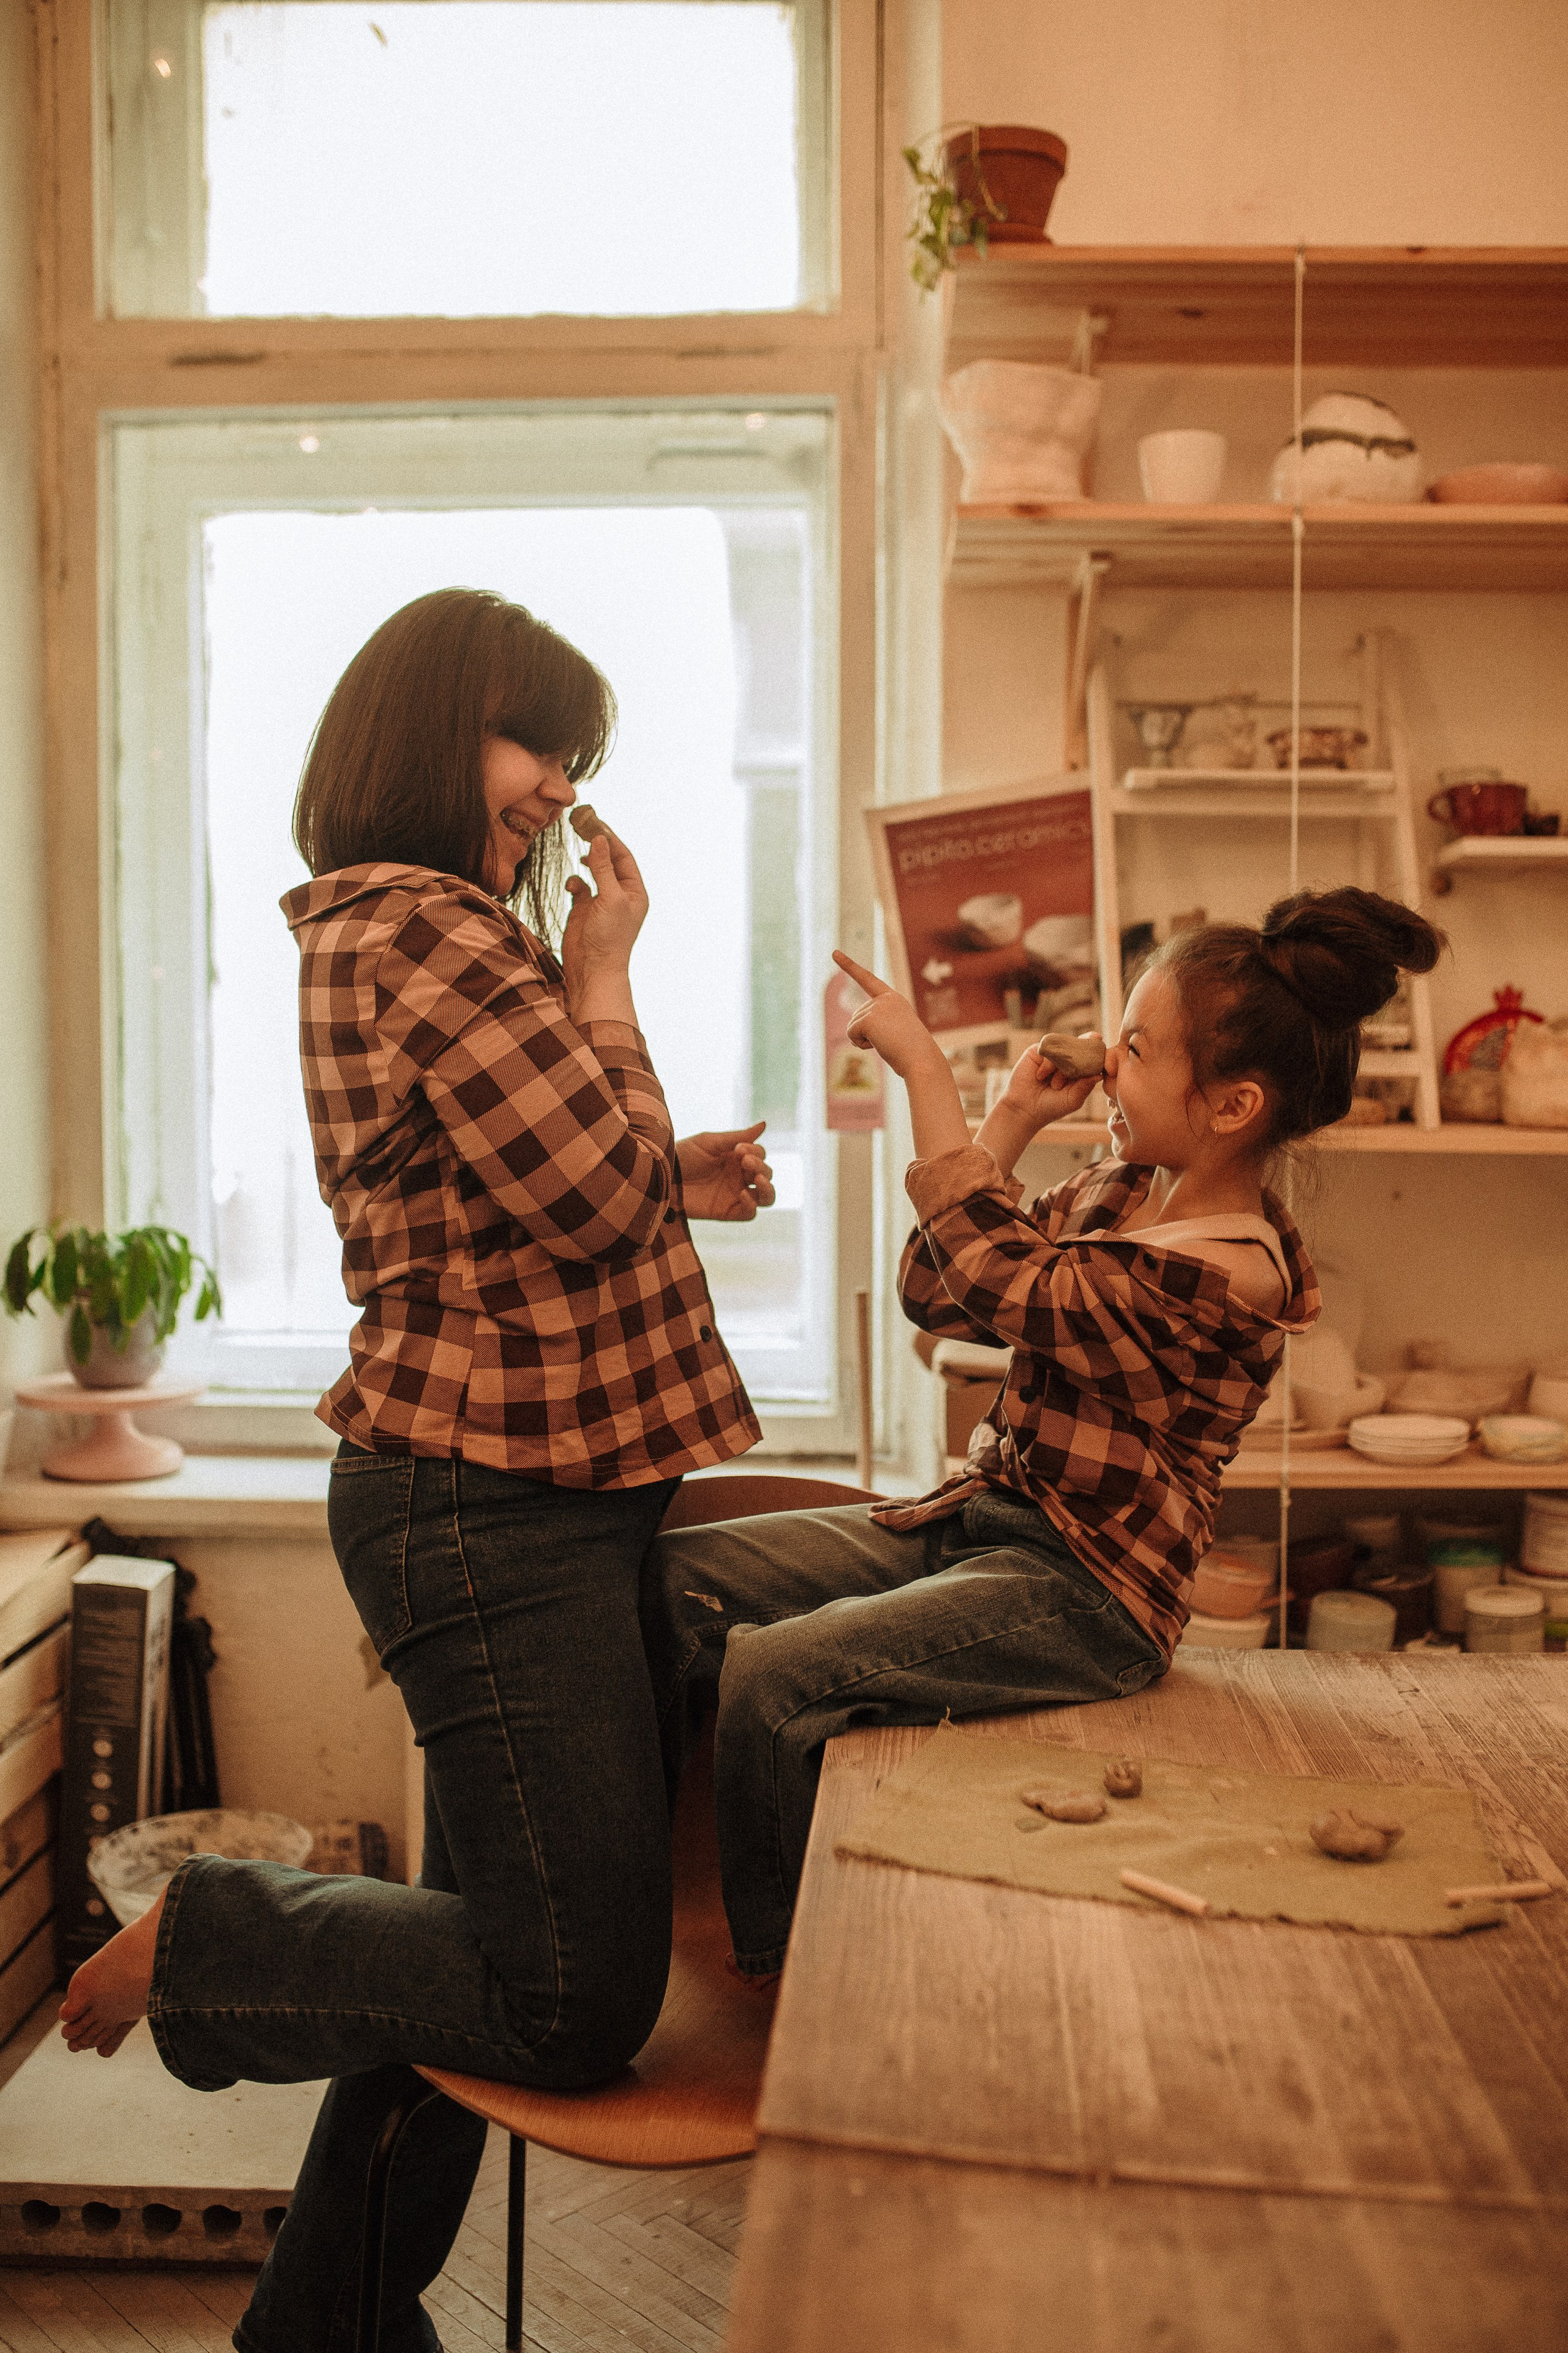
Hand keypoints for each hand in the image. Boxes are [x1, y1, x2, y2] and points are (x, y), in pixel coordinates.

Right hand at [562, 826, 648, 1024]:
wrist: (593, 970)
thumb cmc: (609, 937)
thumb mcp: (610, 898)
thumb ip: (603, 868)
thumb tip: (599, 840)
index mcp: (634, 891)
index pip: (624, 857)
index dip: (610, 839)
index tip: (595, 822)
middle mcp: (620, 894)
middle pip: (609, 861)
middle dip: (597, 846)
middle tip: (582, 826)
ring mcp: (601, 902)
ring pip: (594, 872)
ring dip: (587, 862)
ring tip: (580, 854)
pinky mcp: (583, 910)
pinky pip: (579, 887)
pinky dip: (575, 882)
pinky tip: (572, 886)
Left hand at [677, 1124, 775, 1221]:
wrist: (662, 1177)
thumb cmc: (683, 1155)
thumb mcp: (710, 1142)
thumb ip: (738, 1136)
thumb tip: (764, 1124)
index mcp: (735, 1158)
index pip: (760, 1155)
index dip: (756, 1152)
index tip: (739, 1149)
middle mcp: (738, 1177)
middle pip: (766, 1174)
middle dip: (760, 1166)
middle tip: (745, 1161)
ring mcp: (734, 1195)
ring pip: (766, 1197)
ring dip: (768, 1188)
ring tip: (757, 1179)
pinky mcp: (727, 1212)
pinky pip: (750, 1213)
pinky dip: (752, 1204)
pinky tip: (742, 1194)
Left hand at [832, 951, 945, 1081]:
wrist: (921, 1061)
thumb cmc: (911, 1054)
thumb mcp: (895, 1034)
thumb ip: (879, 1025)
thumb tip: (858, 1030)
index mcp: (893, 999)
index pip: (867, 979)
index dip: (849, 966)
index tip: (834, 953)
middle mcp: (886, 998)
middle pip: (856, 1016)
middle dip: (865, 1034)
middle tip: (890, 1041)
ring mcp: (878, 1006)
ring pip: (852, 1025)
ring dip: (864, 1040)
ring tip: (888, 1043)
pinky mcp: (870, 1018)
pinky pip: (851, 1033)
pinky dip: (860, 1044)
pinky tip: (880, 1045)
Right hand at [974, 1037, 1101, 1174]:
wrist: (1024, 1109)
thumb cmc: (1050, 1107)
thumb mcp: (1072, 1099)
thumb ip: (1085, 1086)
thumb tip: (1100, 1074)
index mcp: (1079, 1071)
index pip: (1092, 1057)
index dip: (1098, 1052)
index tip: (1102, 1051)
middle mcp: (1067, 1060)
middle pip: (1081, 1045)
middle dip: (1084, 1049)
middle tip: (1084, 1057)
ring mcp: (1053, 1055)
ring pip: (1065, 1046)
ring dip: (1062, 1065)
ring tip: (1055, 1085)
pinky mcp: (1038, 1051)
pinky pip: (1048, 1048)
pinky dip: (1048, 1063)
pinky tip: (1041, 1076)